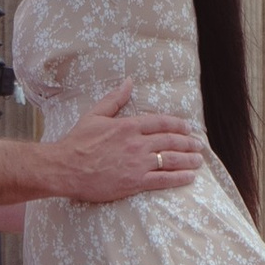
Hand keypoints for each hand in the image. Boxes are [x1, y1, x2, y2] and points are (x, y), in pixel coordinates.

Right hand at [37, 82, 202, 205]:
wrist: (65, 168)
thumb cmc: (78, 142)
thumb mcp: (95, 115)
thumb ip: (115, 99)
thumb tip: (129, 82)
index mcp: (129, 126)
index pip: (161, 122)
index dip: (178, 125)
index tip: (188, 128)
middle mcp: (137, 143)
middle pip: (170, 141)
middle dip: (188, 142)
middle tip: (199, 145)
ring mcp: (137, 163)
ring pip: (171, 160)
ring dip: (188, 160)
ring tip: (199, 160)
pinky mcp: (135, 182)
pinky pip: (163, 180)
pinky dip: (179, 178)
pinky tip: (189, 177)